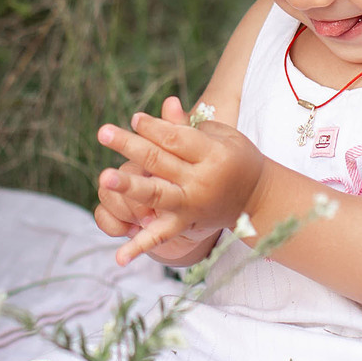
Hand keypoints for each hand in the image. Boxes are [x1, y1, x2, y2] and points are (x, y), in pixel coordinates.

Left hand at [94, 97, 266, 266]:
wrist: (258, 198)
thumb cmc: (235, 158)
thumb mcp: (219, 136)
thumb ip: (188, 125)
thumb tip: (166, 103)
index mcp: (213, 154)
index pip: (175, 139)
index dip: (153, 128)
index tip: (134, 118)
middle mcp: (201, 181)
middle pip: (159, 161)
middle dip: (130, 145)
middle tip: (103, 132)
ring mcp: (191, 205)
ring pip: (155, 195)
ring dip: (129, 187)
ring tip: (105, 179)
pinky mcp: (186, 224)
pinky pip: (160, 236)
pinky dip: (139, 247)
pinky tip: (119, 258)